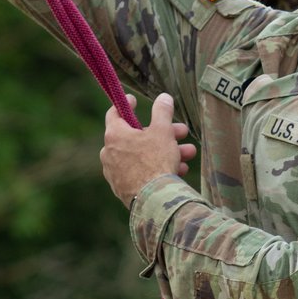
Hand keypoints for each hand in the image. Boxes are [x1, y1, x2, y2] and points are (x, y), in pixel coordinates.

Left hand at [100, 93, 197, 207]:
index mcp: (114, 135)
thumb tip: (164, 97)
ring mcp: (115, 173)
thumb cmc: (155, 161)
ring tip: (188, 153)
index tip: (134, 99)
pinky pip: (141, 173)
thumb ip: (162, 112)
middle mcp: (109, 153)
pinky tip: (179, 170)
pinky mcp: (123, 189)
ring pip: (143, 156)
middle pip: (137, 136)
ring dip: (166, 152)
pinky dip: (157, 168)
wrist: (153, 200)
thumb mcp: (162, 131)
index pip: (115, 113)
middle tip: (181, 132)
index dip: (126, 104)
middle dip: (162, 133)